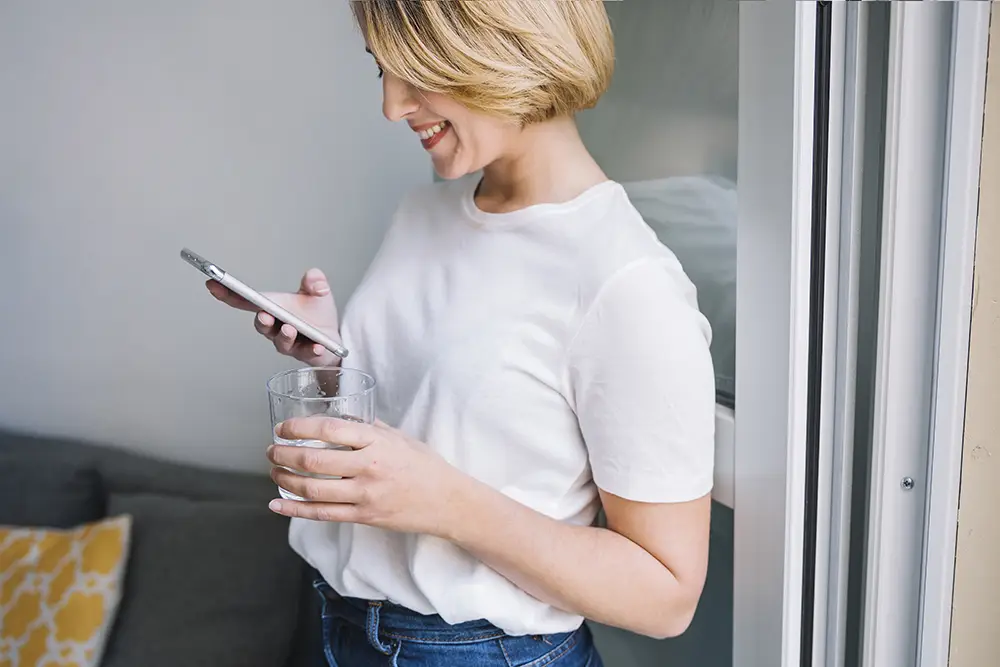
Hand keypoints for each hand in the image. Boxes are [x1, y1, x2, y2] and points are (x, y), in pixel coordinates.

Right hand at [206, 268, 341, 365]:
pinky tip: (317, 346)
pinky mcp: (305, 354)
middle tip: (264, 315)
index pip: (245, 301)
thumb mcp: (318, 293)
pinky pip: (306, 353)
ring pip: (281, 342)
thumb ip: (315, 282)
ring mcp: (289, 343)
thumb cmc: (317, 316)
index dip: (228, 294)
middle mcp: (276, 327)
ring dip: (283, 336)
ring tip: (289, 328)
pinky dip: (311, 349)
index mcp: (273, 308)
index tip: (213, 283)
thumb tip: (314, 276)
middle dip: (262, 320)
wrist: (333, 339)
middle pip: (262, 325)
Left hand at [266, 416, 468, 536]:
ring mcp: (365, 495)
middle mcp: (369, 468)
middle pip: (314, 460)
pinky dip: (295, 510)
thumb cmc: (426, 467)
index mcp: (377, 442)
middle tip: (271, 449)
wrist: (448, 502)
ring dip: (285, 479)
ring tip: (274, 470)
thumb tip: (343, 420)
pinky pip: (322, 514)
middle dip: (284, 454)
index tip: (283, 428)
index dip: (300, 428)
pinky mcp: (364, 517)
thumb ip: (371, 429)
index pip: (330, 429)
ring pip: (313, 489)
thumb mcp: (401, 438)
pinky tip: (278, 504)